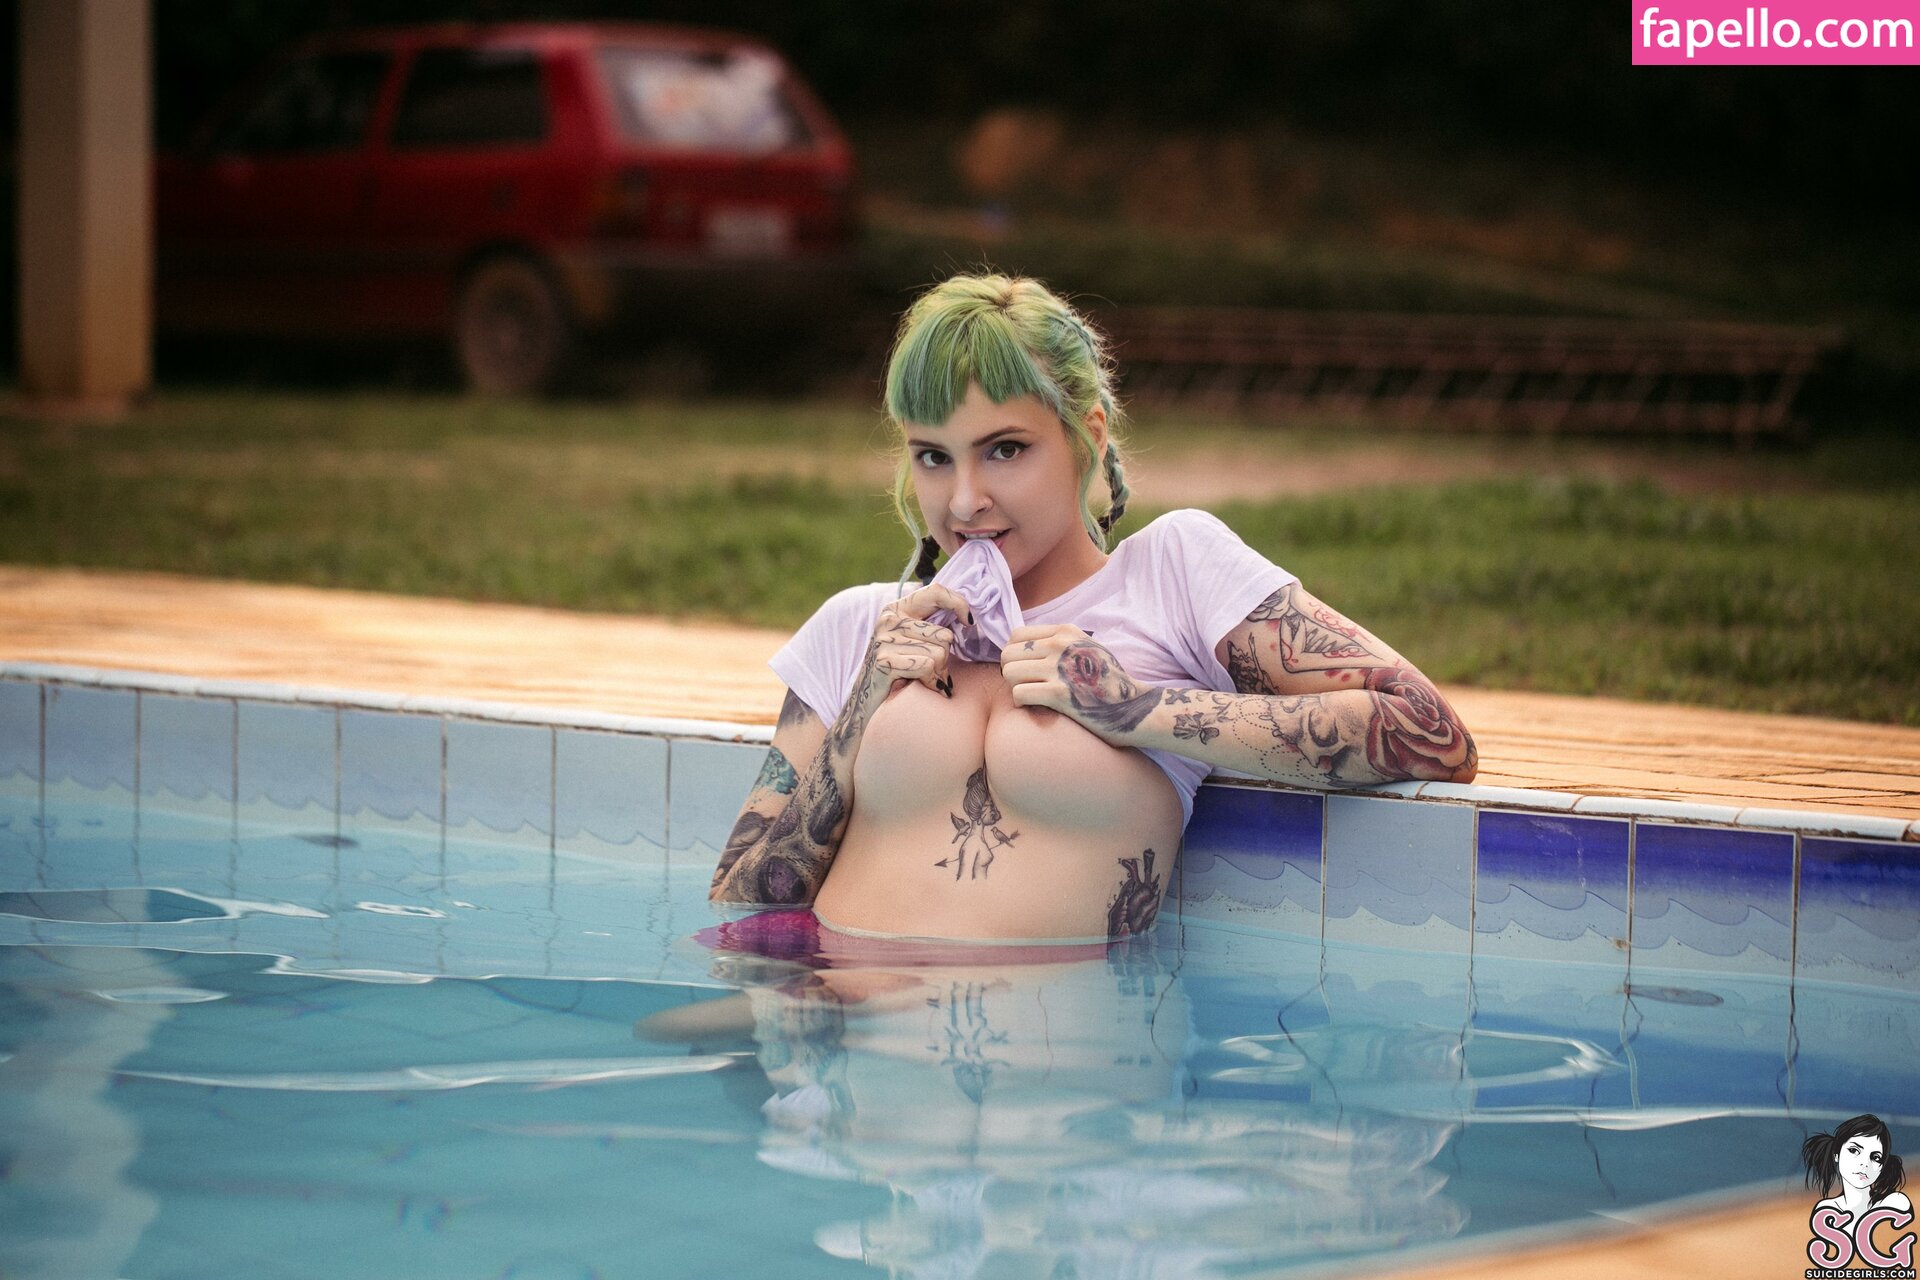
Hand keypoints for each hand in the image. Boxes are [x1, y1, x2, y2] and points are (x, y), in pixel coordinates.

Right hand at [865, 583, 972, 696]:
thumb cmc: (900, 674)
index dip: (959, 604)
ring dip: (939, 674)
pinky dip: (932, 682)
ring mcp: (884, 640)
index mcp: (897, 608)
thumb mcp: (914, 642)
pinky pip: (927, 667)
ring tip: (923, 680)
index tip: (968, 623)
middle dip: (946, 659)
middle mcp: (888, 619)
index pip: (936, 591)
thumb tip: (968, 619)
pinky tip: (921, 686)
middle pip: (944, 635)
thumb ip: (933, 627)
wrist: (869, 706)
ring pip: (939, 654)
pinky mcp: (884, 661)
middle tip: (931, 671)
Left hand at [999, 624, 1161, 742]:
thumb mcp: (1086, 647)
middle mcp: (1060, 644)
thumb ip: (1059, 642)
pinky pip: (1018, 693)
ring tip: (1032, 695)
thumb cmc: (1108, 681)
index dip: (1016, 654)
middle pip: (1008, 654)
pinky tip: (1036, 706)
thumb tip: (1023, 647)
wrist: (1134, 707)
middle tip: (1026, 685)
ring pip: (1009, 672)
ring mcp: (1059, 668)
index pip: (1016, 635)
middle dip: (1012, 672)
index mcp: (1065, 631)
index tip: (1026, 669)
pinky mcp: (1058, 694)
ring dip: (1015, 687)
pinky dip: (1022, 703)